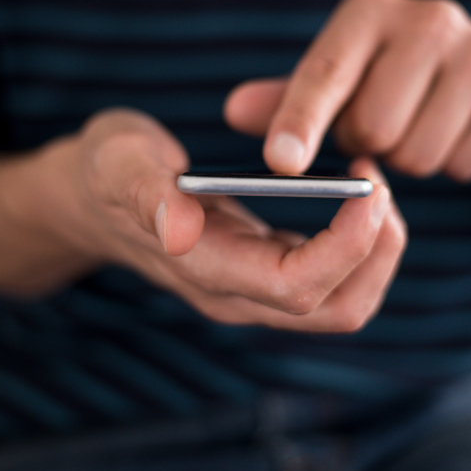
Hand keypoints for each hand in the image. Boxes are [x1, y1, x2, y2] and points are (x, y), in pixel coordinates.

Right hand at [0, 108, 406, 331]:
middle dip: (378, 251)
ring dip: (377, 253)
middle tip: (379, 181)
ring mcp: (253, 290)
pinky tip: (353, 195)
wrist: (92, 198)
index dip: (346, 245)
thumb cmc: (106, 171)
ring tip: (373, 187)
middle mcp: (236, 295)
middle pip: (337, 308)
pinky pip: (335, 282)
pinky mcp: (266, 274)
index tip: (366, 184)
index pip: (296, 286)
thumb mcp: (116, 162)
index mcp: (205, 270)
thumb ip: (142, 192)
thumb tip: (177, 229)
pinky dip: (362, 245)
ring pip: (344, 304)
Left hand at [224, 0, 470, 232]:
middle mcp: (428, 17)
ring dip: (407, 161)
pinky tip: (452, 133)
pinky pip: (462, 164)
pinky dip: (451, 164)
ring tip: (414, 127)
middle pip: (373, 128)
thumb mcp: (333, 83)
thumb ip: (285, 101)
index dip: (300, 121)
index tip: (281, 163)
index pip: (325, 73)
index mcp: (368, 10)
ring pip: (416, 154)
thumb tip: (235, 110)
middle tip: (376, 128)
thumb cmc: (383, 80)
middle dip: (366, 146)